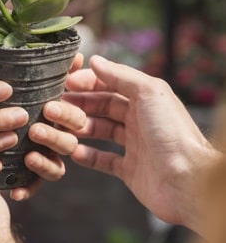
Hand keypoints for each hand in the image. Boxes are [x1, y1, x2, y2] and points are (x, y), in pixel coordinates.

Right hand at [62, 55, 220, 234]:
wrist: (187, 181)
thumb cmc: (173, 134)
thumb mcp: (148, 93)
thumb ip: (121, 75)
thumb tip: (96, 60)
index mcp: (145, 100)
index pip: (110, 85)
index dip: (88, 83)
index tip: (66, 83)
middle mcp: (140, 120)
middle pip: (102, 107)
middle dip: (79, 105)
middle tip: (55, 106)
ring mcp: (134, 146)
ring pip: (100, 132)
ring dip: (79, 129)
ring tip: (60, 128)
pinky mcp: (130, 170)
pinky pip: (104, 160)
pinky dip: (88, 156)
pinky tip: (73, 152)